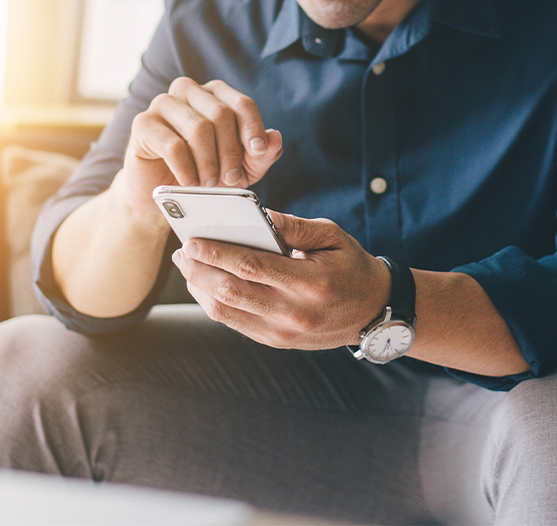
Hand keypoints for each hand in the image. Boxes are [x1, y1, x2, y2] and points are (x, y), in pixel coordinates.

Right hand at [112, 77, 283, 217]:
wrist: (159, 193)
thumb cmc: (202, 173)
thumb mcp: (240, 168)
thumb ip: (261, 155)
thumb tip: (275, 138)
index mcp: (214, 94)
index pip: (241, 103)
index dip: (253, 128)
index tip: (258, 152)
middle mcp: (188, 91)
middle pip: (220, 114)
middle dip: (230, 152)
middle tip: (231, 179)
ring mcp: (163, 104)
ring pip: (198, 128)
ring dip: (209, 163)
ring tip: (209, 183)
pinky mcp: (143, 123)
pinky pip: (173, 144)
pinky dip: (186, 169)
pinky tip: (189, 183)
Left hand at [171, 211, 391, 349]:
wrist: (374, 311)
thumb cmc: (350, 266)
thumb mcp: (332, 236)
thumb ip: (294, 226)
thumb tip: (259, 215)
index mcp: (309, 283)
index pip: (251, 267)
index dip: (216, 253)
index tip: (192, 240)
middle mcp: (294, 313)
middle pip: (231, 292)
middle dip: (199, 270)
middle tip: (182, 252)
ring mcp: (283, 333)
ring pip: (227, 312)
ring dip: (200, 288)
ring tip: (187, 266)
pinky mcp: (276, 342)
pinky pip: (235, 323)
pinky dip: (213, 303)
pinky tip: (204, 285)